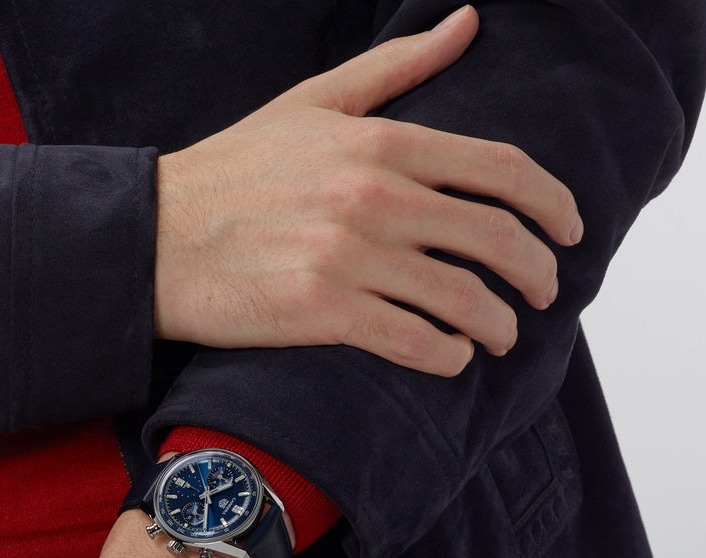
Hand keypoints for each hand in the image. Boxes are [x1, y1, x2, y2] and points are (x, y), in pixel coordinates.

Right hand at [154, 5, 582, 376]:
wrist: (154, 237)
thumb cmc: (229, 173)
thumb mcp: (310, 104)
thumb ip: (394, 68)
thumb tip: (466, 22)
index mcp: (378, 141)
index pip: (499, 169)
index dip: (551, 203)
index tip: (569, 231)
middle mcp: (372, 196)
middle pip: (494, 237)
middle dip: (535, 272)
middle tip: (541, 294)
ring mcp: (348, 256)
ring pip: (461, 297)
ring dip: (497, 323)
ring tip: (501, 335)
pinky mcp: (321, 312)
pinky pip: (413, 340)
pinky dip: (447, 355)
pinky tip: (452, 358)